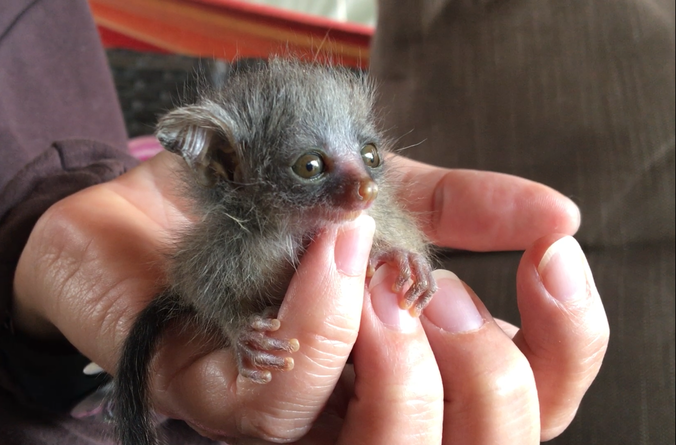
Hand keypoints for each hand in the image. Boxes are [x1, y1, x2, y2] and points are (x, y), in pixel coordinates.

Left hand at [13, 153, 601, 442]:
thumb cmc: (271, 201)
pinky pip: (279, 403)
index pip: (531, 400)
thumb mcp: (382, 188)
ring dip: (406, 357)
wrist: (160, 192)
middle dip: (489, 372)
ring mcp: (290, 416)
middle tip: (443, 284)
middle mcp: (363, 404)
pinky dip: (320, 323)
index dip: (567, 343)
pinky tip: (329, 249)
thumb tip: (555, 214)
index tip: (551, 254)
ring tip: (383, 267)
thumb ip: (462, 205)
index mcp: (416, 361)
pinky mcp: (211, 395)